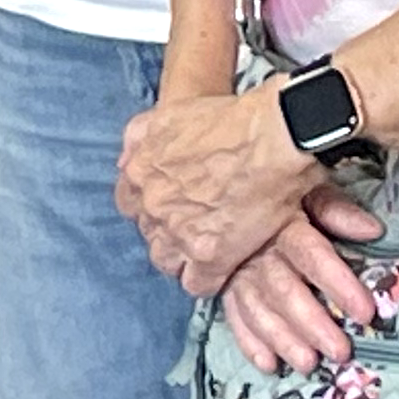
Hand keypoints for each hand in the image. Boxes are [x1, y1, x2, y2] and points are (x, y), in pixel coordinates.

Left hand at [114, 85, 322, 294]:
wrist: (274, 136)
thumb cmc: (229, 119)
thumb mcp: (167, 114)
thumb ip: (138, 138)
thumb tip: (124, 162)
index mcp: (139, 172)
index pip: (130, 205)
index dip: (153, 207)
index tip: (173, 207)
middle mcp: (152, 205)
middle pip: (150, 234)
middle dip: (169, 232)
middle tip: (197, 227)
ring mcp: (178, 233)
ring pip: (167, 261)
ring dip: (185, 258)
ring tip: (211, 248)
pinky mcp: (210, 256)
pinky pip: (196, 284)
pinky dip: (208, 278)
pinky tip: (225, 267)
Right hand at [217, 192, 386, 372]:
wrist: (209, 179)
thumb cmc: (271, 183)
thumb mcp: (305, 183)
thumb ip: (334, 209)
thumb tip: (372, 230)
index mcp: (281, 223)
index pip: (311, 255)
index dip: (337, 283)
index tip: (364, 313)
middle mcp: (254, 249)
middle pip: (283, 289)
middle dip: (311, 322)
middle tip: (340, 352)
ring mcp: (232, 268)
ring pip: (256, 307)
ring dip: (281, 338)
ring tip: (308, 364)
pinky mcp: (218, 283)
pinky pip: (230, 314)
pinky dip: (248, 340)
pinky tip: (267, 364)